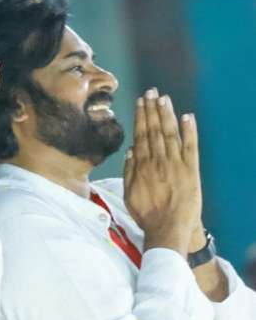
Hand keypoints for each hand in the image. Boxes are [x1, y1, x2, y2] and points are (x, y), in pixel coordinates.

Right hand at [124, 89, 201, 256]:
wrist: (168, 228)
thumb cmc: (146, 213)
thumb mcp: (129, 193)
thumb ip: (129, 170)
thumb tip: (131, 150)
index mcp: (142, 165)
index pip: (141, 134)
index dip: (141, 116)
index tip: (140, 101)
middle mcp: (158, 160)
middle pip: (154, 129)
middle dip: (152, 109)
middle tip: (151, 92)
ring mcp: (175, 164)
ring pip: (170, 133)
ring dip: (167, 114)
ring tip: (164, 98)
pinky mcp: (191, 170)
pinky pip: (190, 146)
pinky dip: (189, 131)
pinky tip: (187, 117)